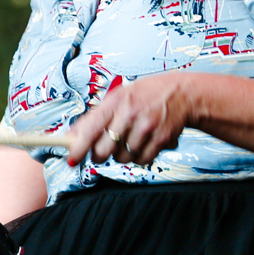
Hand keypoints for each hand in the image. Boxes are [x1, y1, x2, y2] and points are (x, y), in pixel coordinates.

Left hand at [64, 73, 190, 168]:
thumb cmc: (146, 96)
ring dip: (122, 154)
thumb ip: (95, 116)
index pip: (90, 129)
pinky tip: (143, 143)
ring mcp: (146, 127)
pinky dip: (139, 157)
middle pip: (103, 150)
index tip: (71, 159)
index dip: (78, 147)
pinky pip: (141, 160)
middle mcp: (130, 114)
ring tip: (130, 139)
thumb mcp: (118, 97)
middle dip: (99, 155)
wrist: (182, 94)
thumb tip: (71, 135)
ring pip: (122, 157)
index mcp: (115, 101)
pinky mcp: (161, 139)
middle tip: (103, 150)